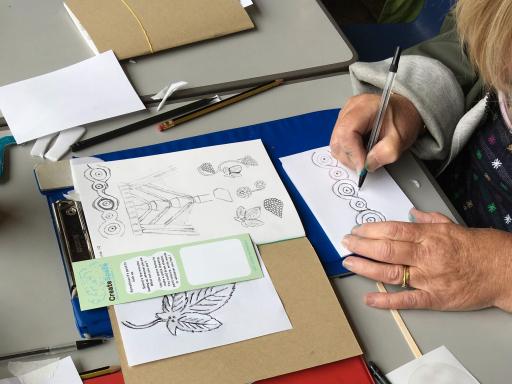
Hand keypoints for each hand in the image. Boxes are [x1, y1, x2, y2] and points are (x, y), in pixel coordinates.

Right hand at [330, 93, 423, 172]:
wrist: (401, 110)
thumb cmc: (401, 118)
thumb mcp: (401, 138)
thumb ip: (386, 153)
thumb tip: (368, 165)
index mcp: (365, 107)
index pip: (347, 133)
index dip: (353, 154)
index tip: (363, 167)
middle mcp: (350, 109)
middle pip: (338, 140)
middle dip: (351, 158)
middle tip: (367, 163)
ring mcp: (344, 115)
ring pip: (336, 144)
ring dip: (349, 156)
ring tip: (366, 154)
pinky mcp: (342, 122)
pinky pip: (338, 142)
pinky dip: (348, 152)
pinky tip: (361, 149)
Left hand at [341, 208, 511, 311]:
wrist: (503, 270)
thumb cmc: (478, 247)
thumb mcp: (452, 225)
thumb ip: (428, 219)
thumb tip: (410, 213)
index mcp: (429, 236)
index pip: (392, 230)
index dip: (370, 230)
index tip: (356, 230)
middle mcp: (426, 255)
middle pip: (386, 249)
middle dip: (361, 246)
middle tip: (346, 243)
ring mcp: (429, 278)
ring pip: (391, 272)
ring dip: (366, 267)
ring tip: (349, 262)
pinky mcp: (435, 298)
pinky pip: (407, 300)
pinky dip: (386, 301)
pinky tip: (370, 298)